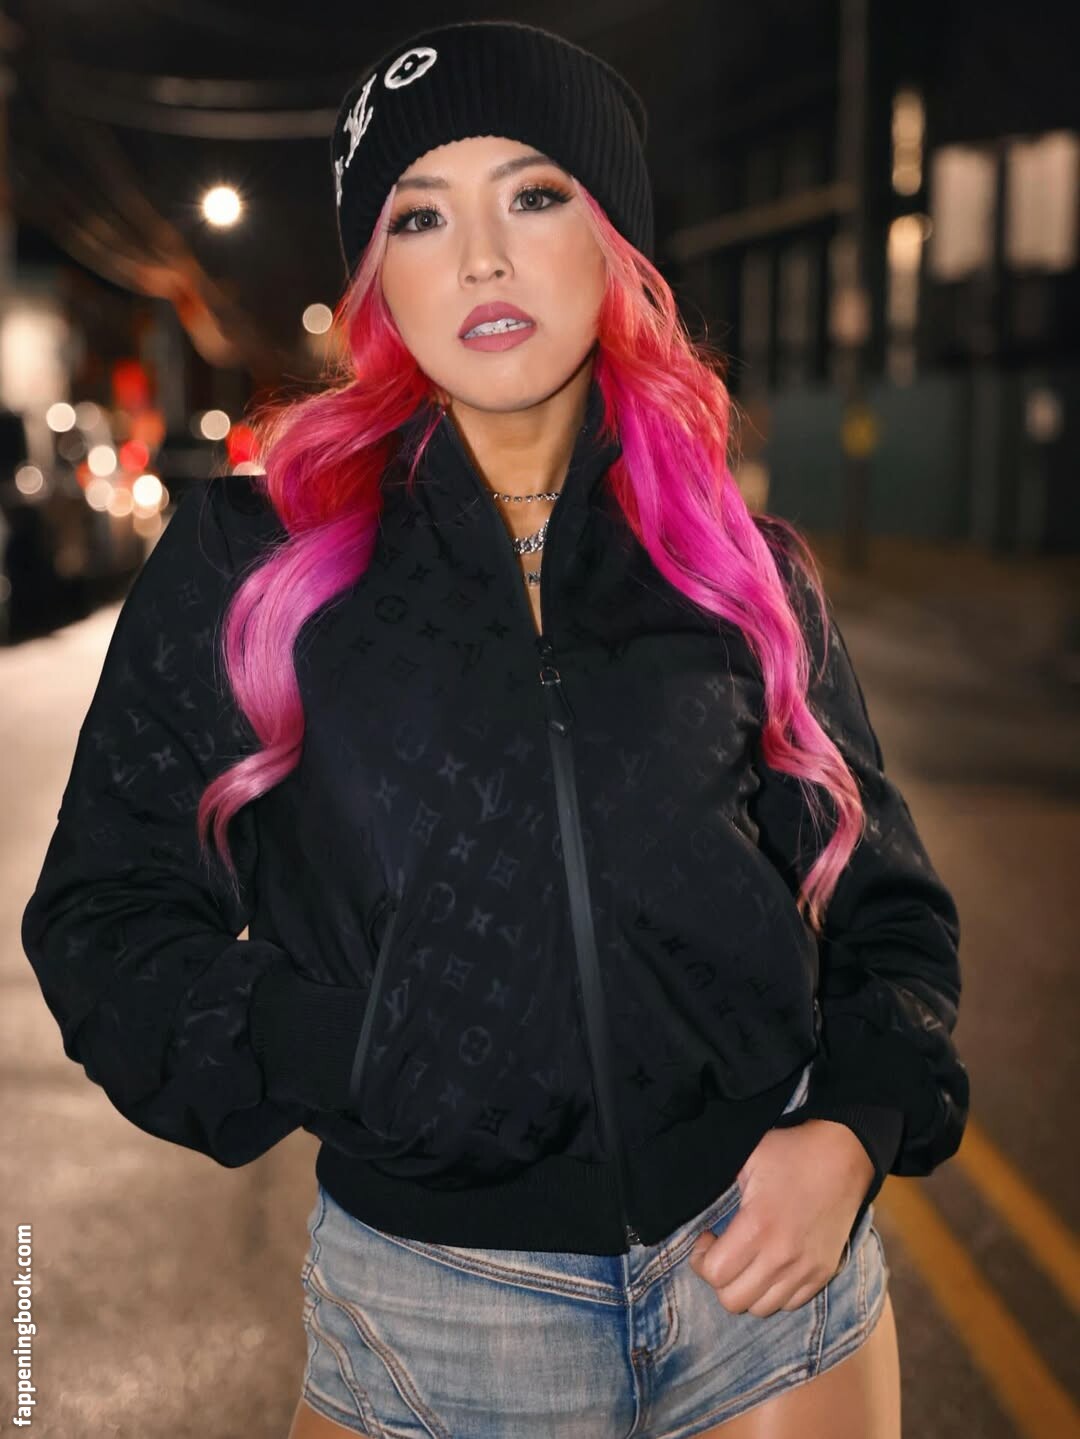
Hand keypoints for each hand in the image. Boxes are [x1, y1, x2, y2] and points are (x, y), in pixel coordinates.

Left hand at [688, 1119, 874, 1316]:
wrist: (844, 1155)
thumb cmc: (790, 1152)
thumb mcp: (747, 1157)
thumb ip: (719, 1183)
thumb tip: (690, 1196)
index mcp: (758, 1225)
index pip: (715, 1274)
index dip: (701, 1259)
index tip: (708, 1238)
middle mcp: (782, 1256)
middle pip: (734, 1301)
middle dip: (719, 1279)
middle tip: (723, 1253)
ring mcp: (806, 1269)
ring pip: (761, 1308)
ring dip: (746, 1289)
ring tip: (746, 1261)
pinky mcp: (823, 1273)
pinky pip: (789, 1304)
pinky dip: (773, 1292)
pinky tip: (770, 1265)